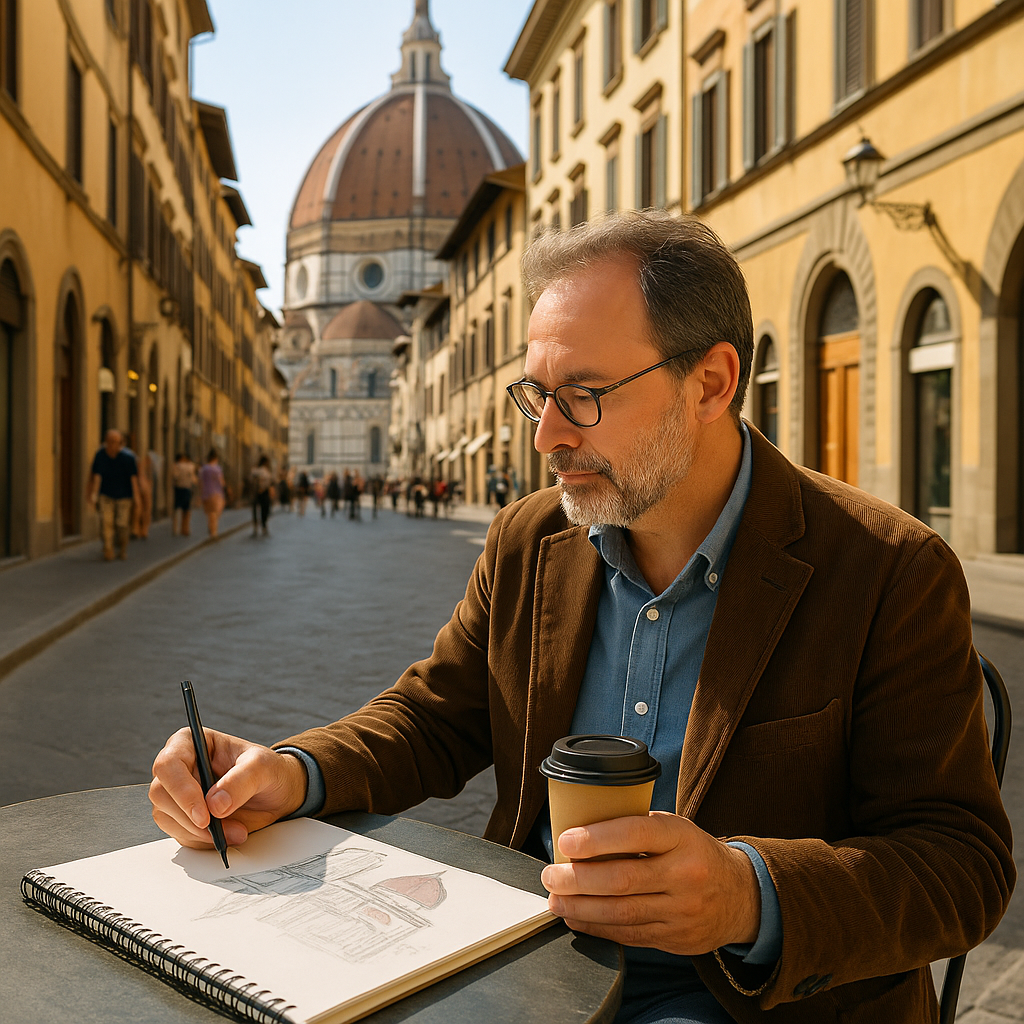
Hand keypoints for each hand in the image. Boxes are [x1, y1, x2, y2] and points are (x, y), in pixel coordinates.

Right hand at [149, 728, 307, 849]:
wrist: (277, 793)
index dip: (181, 790)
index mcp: (191, 743)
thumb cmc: (268, 770)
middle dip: (190, 817)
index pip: (168, 763)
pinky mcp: (183, 817)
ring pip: (166, 817)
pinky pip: (180, 834)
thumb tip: (215, 804)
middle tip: (220, 829)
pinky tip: (227, 835)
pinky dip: (203, 840)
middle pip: (160, 793)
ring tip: (235, 831)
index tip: (204, 815)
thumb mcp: (263, 767)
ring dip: (199, 832)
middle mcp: (179, 767)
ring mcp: (178, 794)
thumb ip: (241, 780)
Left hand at [540, 811, 760, 954]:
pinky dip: (597, 927)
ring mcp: (681, 911)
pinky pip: (629, 935)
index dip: (596, 839)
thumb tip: (583, 829)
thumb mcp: (676, 829)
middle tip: (551, 875)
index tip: (566, 842)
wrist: (741, 896)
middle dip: (578, 879)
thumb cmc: (695, 853)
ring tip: (556, 900)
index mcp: (682, 838)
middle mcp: (684, 875)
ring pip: (622, 913)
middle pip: (622, 879)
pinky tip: (577, 918)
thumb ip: (638, 828)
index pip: (635, 834)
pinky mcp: (676, 939)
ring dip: (581, 907)